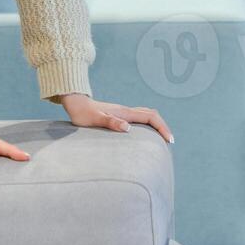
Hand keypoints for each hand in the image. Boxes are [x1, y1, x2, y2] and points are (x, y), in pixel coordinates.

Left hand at [58, 93, 173, 143]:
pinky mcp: (119, 115)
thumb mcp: (94, 120)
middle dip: (163, 126)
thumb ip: (110, 122)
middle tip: (169, 141)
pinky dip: (148, 124)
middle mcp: (126, 111)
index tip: (169, 140)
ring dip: (156, 124)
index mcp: (124, 112)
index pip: (150, 117)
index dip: (162, 127)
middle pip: (152, 115)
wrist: (75, 103)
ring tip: (161, 138)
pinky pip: (140, 118)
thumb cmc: (82, 113)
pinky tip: (144, 134)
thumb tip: (128, 127)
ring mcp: (123, 112)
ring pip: (146, 115)